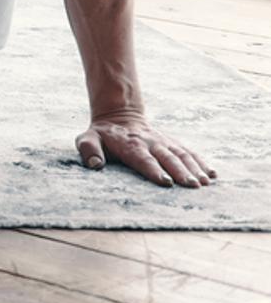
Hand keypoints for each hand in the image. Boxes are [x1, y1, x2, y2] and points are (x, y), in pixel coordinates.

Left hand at [77, 113, 215, 187]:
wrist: (119, 116)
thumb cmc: (102, 135)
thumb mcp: (88, 139)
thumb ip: (89, 149)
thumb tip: (95, 164)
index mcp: (130, 145)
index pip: (143, 159)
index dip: (154, 170)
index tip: (166, 182)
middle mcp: (150, 143)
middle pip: (167, 158)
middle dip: (180, 172)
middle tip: (192, 186)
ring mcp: (163, 142)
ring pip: (181, 154)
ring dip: (194, 168)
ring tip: (205, 182)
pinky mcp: (172, 143)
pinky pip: (189, 151)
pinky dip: (201, 162)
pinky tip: (213, 174)